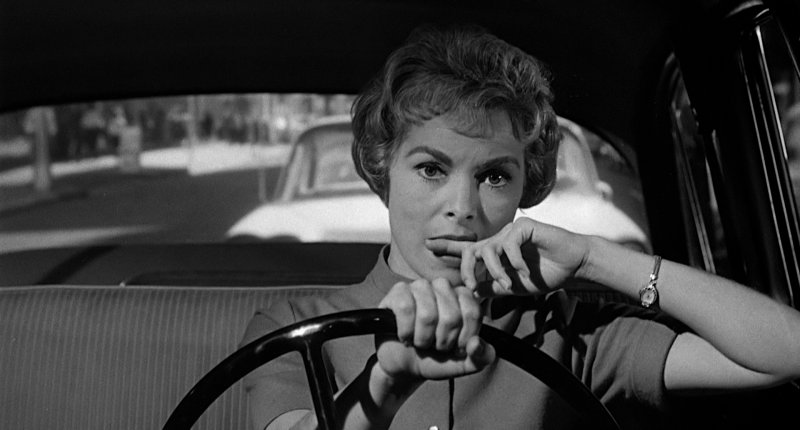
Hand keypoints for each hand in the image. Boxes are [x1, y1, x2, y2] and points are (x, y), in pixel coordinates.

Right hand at [375, 278, 494, 384]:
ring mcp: (420, 286)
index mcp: (464, 298)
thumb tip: (477, 344)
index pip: (472, 313)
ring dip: (423, 339)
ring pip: (428, 315)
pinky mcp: (398, 292)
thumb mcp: (463, 364)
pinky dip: (405, 332)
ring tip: (420, 341)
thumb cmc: (436, 359)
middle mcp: (443, 286)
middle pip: (451, 316)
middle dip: (442, 341)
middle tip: (435, 345)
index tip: (456, 348)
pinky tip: (405, 336)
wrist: (405, 366)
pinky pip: (405, 309)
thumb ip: (481, 358)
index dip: (464, 338)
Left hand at [428, 218, 589, 297]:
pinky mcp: (525, 227)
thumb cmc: (544, 275)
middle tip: (469, 285)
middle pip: (470, 250)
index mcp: (494, 253)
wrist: (572, 266)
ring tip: (508, 284)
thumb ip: (492, 288)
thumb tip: (470, 293)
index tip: (427, 245)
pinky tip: (524, 270)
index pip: (465, 250)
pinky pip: (510, 243)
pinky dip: (514, 261)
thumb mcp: (513, 287)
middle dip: (466, 269)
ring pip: (489, 249)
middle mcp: (499, 240)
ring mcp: (511, 232)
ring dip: (495, 271)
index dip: (446, 247)